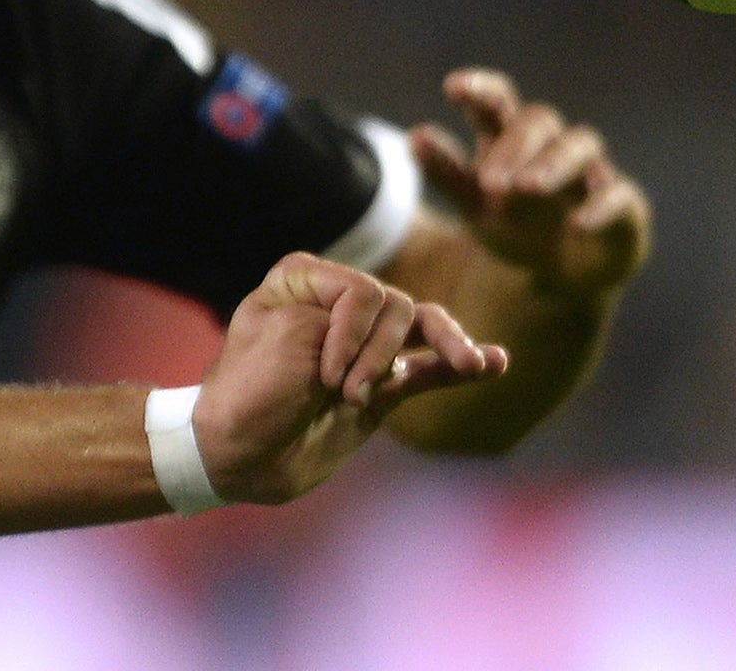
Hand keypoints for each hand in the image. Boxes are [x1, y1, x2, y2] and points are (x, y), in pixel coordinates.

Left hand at [192, 252, 507, 503]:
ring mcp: (364, 347)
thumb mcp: (287, 336)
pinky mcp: (384, 387)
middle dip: (378, 353)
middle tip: (344, 393)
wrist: (239, 454)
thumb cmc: (248, 390)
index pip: (361, 289)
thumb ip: (348, 323)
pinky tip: (496, 362)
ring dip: (446, 345)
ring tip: (470, 364)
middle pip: (394, 308)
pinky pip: (432, 369)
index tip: (325, 374)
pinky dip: (462, 364)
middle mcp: (337, 306)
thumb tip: (405, 347)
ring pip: (423, 329)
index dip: (352, 332)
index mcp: (304, 280)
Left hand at [410, 67, 650, 296]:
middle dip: (514, 146)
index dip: (481, 88)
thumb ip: (444, 172)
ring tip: (527, 187)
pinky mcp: (624, 206)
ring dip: (553, 163)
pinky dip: (601, 205)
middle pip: (539, 121)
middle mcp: (552, 145)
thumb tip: (414, 136)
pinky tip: (577, 223)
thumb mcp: (471, 203)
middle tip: (490, 181)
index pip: (499, 99)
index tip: (453, 87)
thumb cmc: (512, 224)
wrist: (556, 275)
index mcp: (510, 137)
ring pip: (581, 144)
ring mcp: (591, 172)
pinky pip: (620, 195)